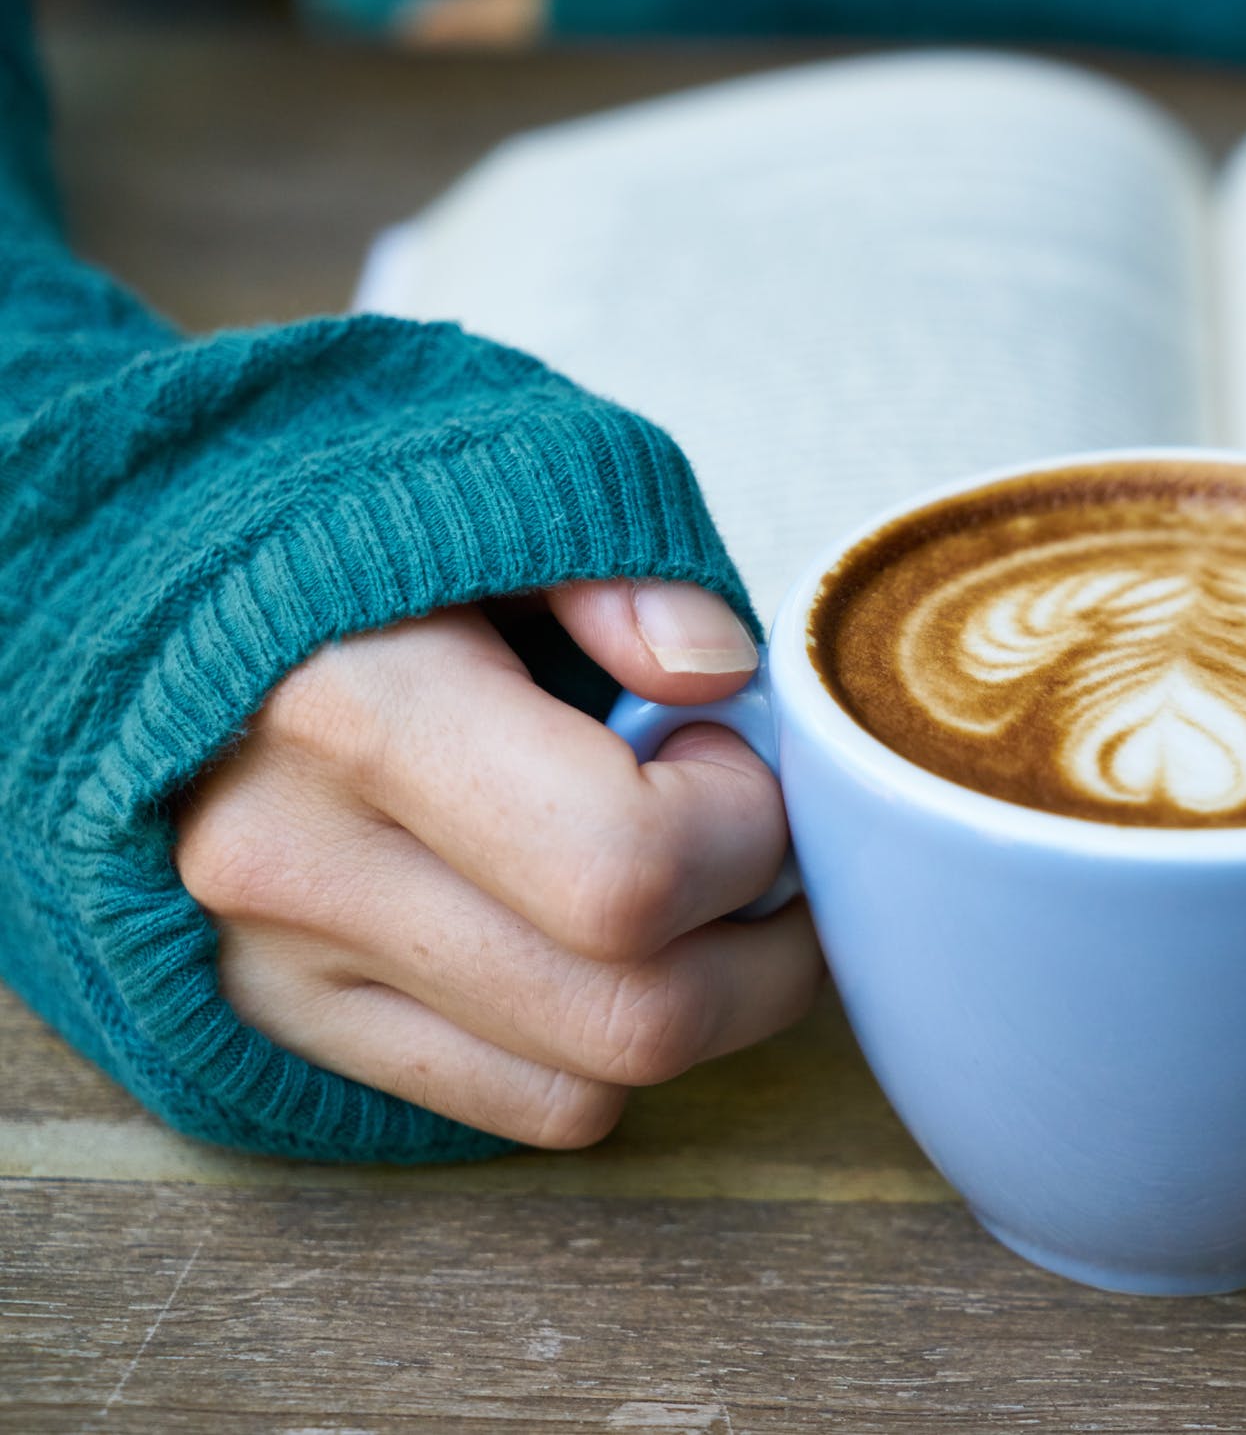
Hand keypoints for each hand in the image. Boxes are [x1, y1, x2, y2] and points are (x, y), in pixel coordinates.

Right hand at [175, 581, 818, 1148]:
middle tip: (769, 854)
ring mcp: (281, 968)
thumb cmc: (353, 532)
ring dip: (702, 1007)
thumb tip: (719, 672)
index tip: (730, 751)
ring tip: (701, 896)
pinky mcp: (285, 1028)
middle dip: (766, 948)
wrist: (134, 585)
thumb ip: (622, 567)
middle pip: (633, 1014)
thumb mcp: (495, 479)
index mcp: (359, 706)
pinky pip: (518, 1108)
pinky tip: (607, 946)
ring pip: (589, 1083)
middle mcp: (300, 864)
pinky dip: (603, 1047)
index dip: (743, 827)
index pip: (627, 867)